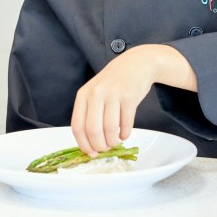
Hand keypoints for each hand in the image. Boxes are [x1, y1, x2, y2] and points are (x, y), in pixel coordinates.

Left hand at [71, 44, 195, 156]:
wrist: (138, 63)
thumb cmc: (115, 81)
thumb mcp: (96, 91)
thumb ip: (90, 113)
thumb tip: (90, 144)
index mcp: (84, 94)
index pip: (78, 126)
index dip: (83, 144)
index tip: (90, 153)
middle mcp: (97, 93)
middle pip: (93, 130)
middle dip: (99, 146)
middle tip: (105, 149)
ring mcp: (114, 94)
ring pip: (110, 128)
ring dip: (113, 141)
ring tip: (115, 141)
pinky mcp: (130, 96)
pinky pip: (126, 123)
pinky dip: (125, 134)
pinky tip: (125, 134)